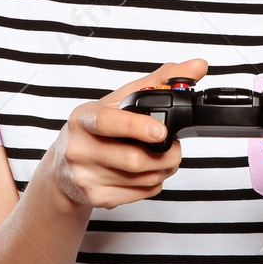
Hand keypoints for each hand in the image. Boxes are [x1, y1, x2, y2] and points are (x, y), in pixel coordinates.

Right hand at [50, 59, 208, 210]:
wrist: (64, 168)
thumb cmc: (96, 129)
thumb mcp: (119, 100)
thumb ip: (160, 80)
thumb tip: (198, 66)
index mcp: (84, 118)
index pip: (108, 123)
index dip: (136, 127)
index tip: (161, 131)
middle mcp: (79, 149)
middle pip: (133, 159)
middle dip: (167, 154)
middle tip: (174, 146)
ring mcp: (86, 177)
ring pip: (143, 179)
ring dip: (164, 168)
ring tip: (163, 157)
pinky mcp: (97, 198)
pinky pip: (141, 193)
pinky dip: (154, 182)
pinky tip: (147, 171)